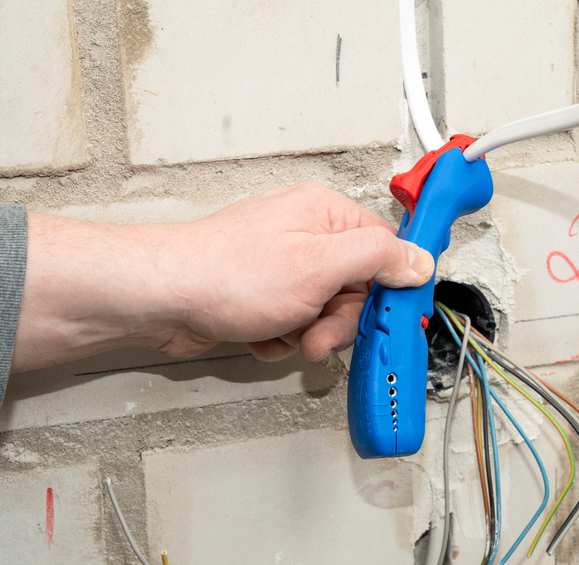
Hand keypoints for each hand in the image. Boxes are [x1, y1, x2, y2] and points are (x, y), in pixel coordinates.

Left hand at [11, 183, 433, 371]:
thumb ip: (377, 258)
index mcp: (325, 214)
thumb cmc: (226, 273)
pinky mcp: (262, 293)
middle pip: (355, 287)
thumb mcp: (320, 265)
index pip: (385, 248)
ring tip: (285, 333)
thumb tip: (418, 258)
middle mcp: (305, 234)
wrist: (161, 298)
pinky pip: (294, 322)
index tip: (393, 316)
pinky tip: (261, 332)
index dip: (391, 286)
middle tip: (320, 333)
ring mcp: (282, 265)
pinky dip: (282, 336)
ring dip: (309, 332)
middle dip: (339, 320)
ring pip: (325, 311)